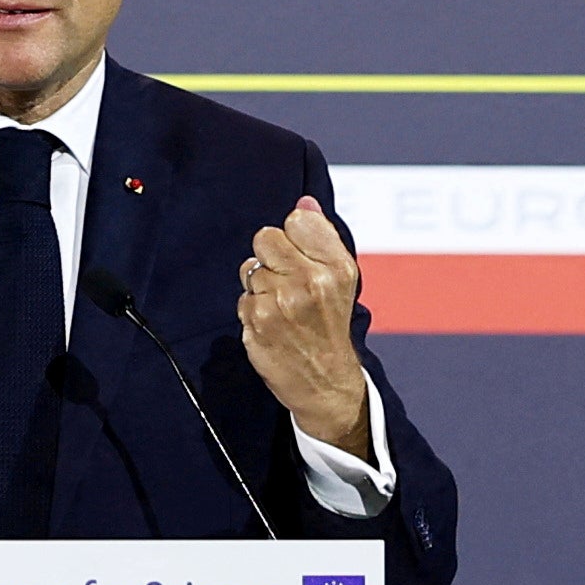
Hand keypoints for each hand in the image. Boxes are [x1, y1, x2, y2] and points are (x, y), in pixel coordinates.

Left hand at [234, 196, 375, 461]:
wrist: (328, 384)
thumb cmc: (332, 326)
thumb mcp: (342, 280)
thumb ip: (322, 237)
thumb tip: (304, 200)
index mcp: (337, 267)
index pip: (297, 220)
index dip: (295, 238)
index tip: (302, 258)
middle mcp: (310, 281)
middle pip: (266, 237)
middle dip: (272, 257)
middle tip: (288, 283)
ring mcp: (281, 302)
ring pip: (250, 268)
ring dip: (261, 285)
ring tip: (282, 308)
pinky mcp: (257, 321)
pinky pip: (243, 297)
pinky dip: (253, 309)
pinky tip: (271, 325)